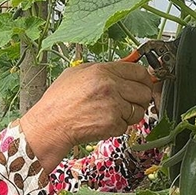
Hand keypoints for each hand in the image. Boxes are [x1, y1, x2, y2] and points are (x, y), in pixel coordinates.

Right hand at [20, 62, 153, 171]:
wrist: (51, 124)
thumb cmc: (59, 101)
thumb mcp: (76, 73)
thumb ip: (101, 69)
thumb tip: (120, 68)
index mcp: (103, 71)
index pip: (139, 71)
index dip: (144, 78)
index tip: (144, 83)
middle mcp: (111, 86)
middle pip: (144, 91)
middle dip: (139, 98)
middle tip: (129, 102)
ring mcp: (114, 106)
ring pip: (139, 110)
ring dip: (129, 114)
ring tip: (112, 113)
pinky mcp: (113, 124)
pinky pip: (127, 125)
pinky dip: (118, 126)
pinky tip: (103, 122)